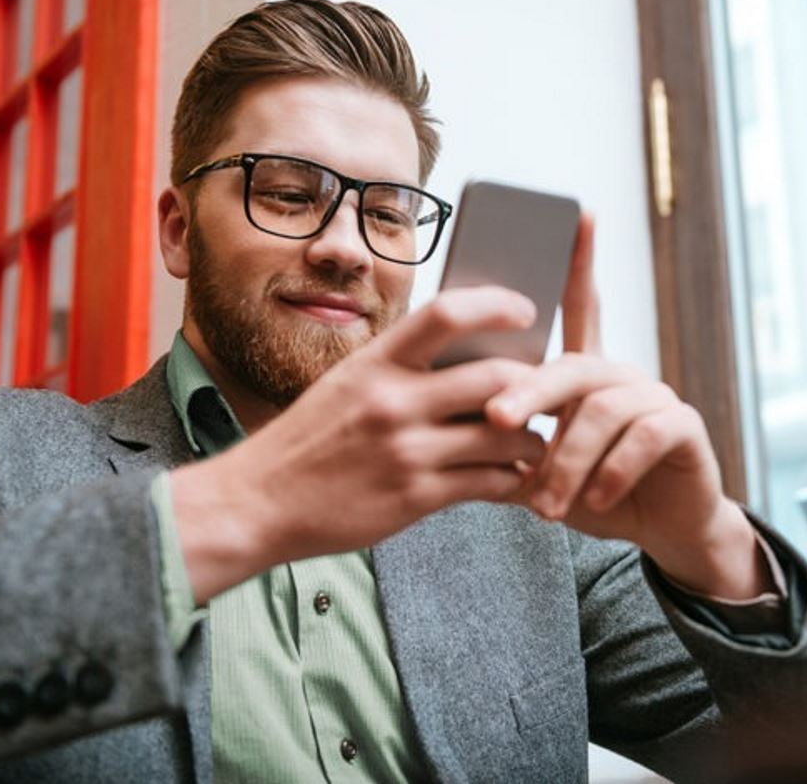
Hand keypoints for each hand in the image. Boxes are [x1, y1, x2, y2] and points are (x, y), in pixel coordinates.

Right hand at [171, 286, 546, 602]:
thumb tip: (468, 354)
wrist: (258, 502)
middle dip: (534, 386)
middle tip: (547, 393)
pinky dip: (510, 479)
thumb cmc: (309, 440)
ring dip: (531, 439)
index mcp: (375, 362)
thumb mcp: (346, 384)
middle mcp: (392, 401)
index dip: (498, 304)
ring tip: (532, 443)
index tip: (525, 310)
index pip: (448, 312)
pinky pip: (489, 482)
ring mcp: (406, 451)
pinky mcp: (415, 497)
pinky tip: (510, 478)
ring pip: (505, 435)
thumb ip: (401, 368)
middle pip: (496, 377)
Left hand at [487, 213, 770, 599]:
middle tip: (495, 421)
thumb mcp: (542, 468)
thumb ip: (506, 445)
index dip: (581, 260)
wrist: (662, 530)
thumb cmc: (594, 492)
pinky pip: (643, 437)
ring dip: (568, 460)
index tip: (580, 213)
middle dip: (530, 393)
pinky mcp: (684, 427)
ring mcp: (656, 396)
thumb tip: (443, 425)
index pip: (582, 306)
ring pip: (602, 409)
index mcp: (587, 373)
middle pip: (572, 366)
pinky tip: (597, 501)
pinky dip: (612, 472)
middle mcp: (622, 373)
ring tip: (544, 505)